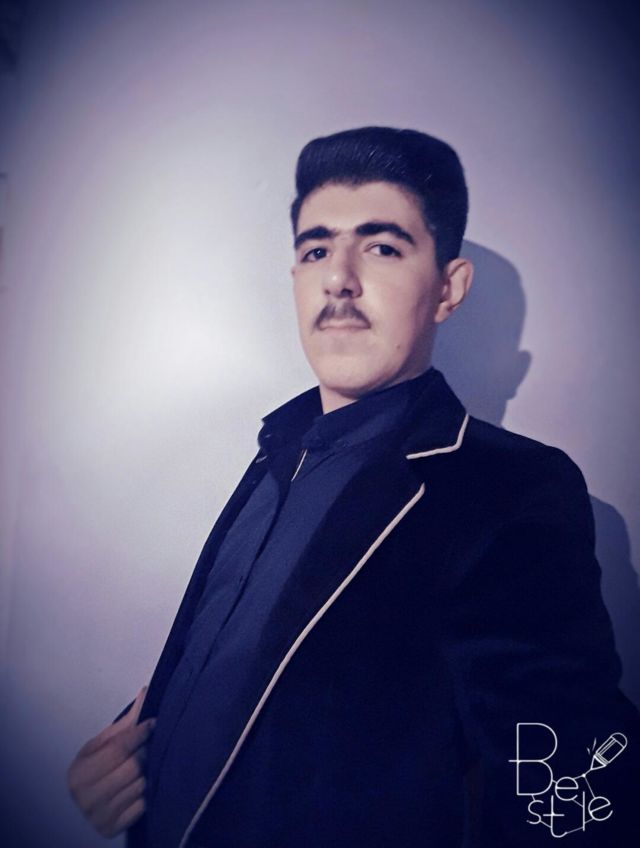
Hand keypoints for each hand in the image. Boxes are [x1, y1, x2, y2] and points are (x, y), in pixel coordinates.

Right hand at [67, 686, 154, 837]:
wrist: (90, 805)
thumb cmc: (98, 770)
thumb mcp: (104, 745)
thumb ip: (127, 722)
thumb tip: (146, 692)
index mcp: (78, 772)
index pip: (118, 748)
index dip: (139, 733)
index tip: (152, 724)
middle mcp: (85, 797)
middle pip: (133, 767)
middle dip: (144, 754)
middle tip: (146, 749)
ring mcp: (98, 817)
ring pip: (141, 785)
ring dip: (147, 775)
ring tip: (142, 769)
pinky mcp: (112, 830)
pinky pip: (143, 806)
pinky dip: (146, 796)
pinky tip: (139, 789)